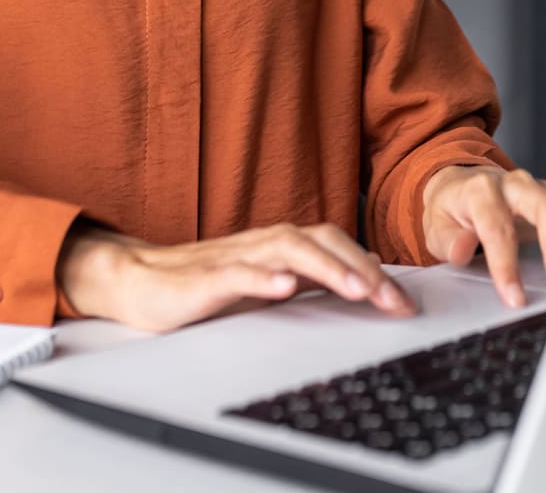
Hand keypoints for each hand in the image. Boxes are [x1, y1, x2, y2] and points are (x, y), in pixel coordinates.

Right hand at [56, 221, 417, 332]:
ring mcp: (237, 257)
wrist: (140, 279)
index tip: (405, 304)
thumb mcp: (269, 283)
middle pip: (324, 242)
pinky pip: (238, 272)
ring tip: (358, 291)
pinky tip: (283, 287)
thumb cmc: (206, 284)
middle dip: (364, 270)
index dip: (374, 269)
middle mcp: (265, 244)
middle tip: (394, 302)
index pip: (339, 248)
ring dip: (328, 268)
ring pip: (289, 250)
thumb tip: (365, 281)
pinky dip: (263, 277)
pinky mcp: (206, 276)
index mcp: (282, 246)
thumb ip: (311, 279)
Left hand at [420, 166, 545, 308]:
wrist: (462, 187)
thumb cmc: (453, 211)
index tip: (514, 297)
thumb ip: (446, 239)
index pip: (497, 227)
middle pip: (544, 205)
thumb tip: (461, 248)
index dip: (506, 264)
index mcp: (482, 192)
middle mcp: (515, 184)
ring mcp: (541, 186)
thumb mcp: (436, 226)